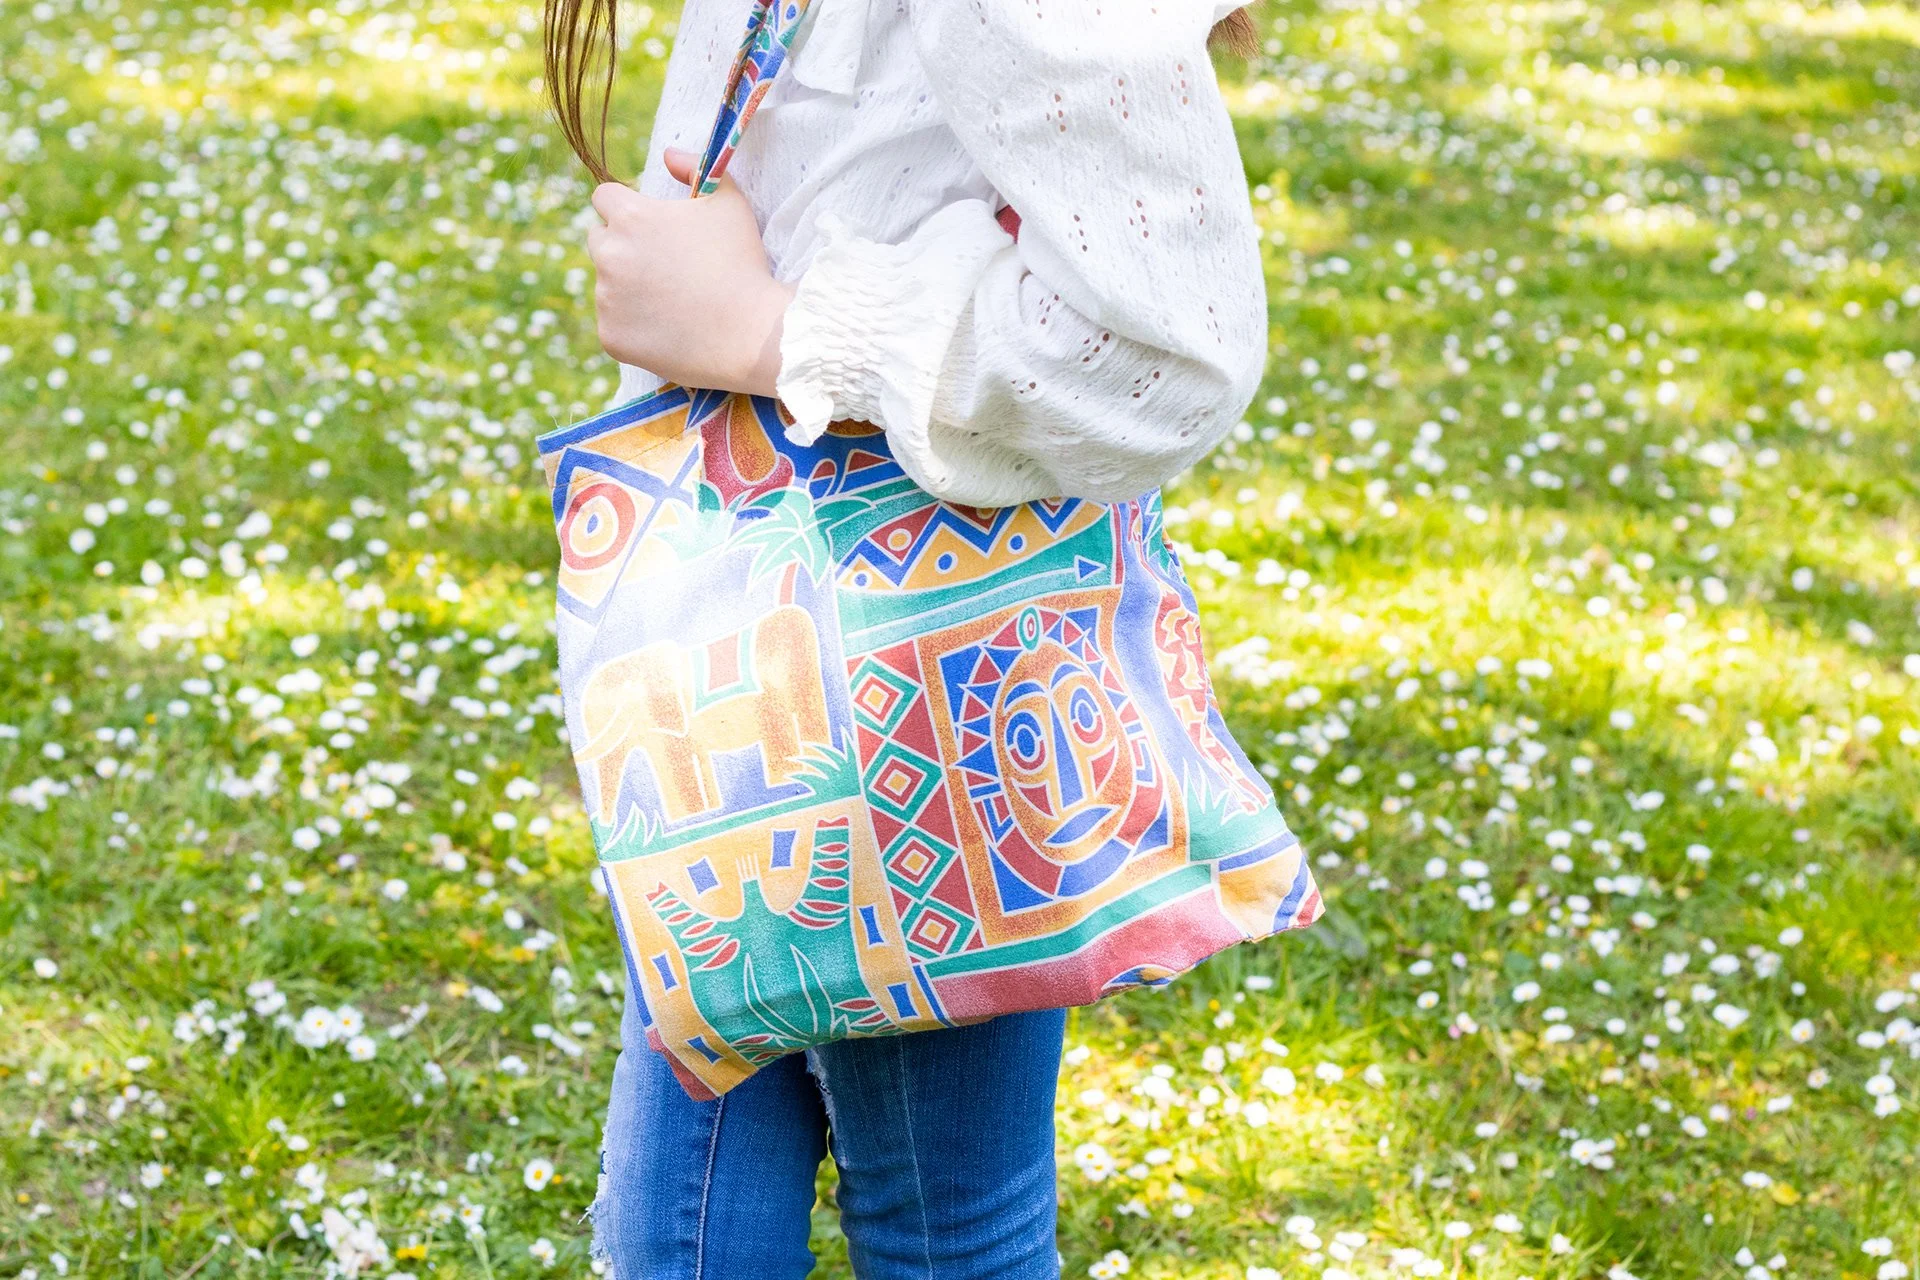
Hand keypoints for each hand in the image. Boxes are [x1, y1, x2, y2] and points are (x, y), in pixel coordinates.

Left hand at [587, 147, 794, 396]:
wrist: (749, 335)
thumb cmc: (742, 264)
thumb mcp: (730, 203)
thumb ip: (696, 167)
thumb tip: (668, 154)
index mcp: (630, 216)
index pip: (604, 198)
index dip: (627, 208)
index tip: (648, 225)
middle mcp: (609, 254)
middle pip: (599, 239)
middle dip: (623, 246)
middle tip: (663, 265)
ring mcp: (606, 298)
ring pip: (606, 284)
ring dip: (628, 287)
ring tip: (673, 301)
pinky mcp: (610, 336)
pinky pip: (613, 324)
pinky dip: (634, 326)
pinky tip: (668, 328)